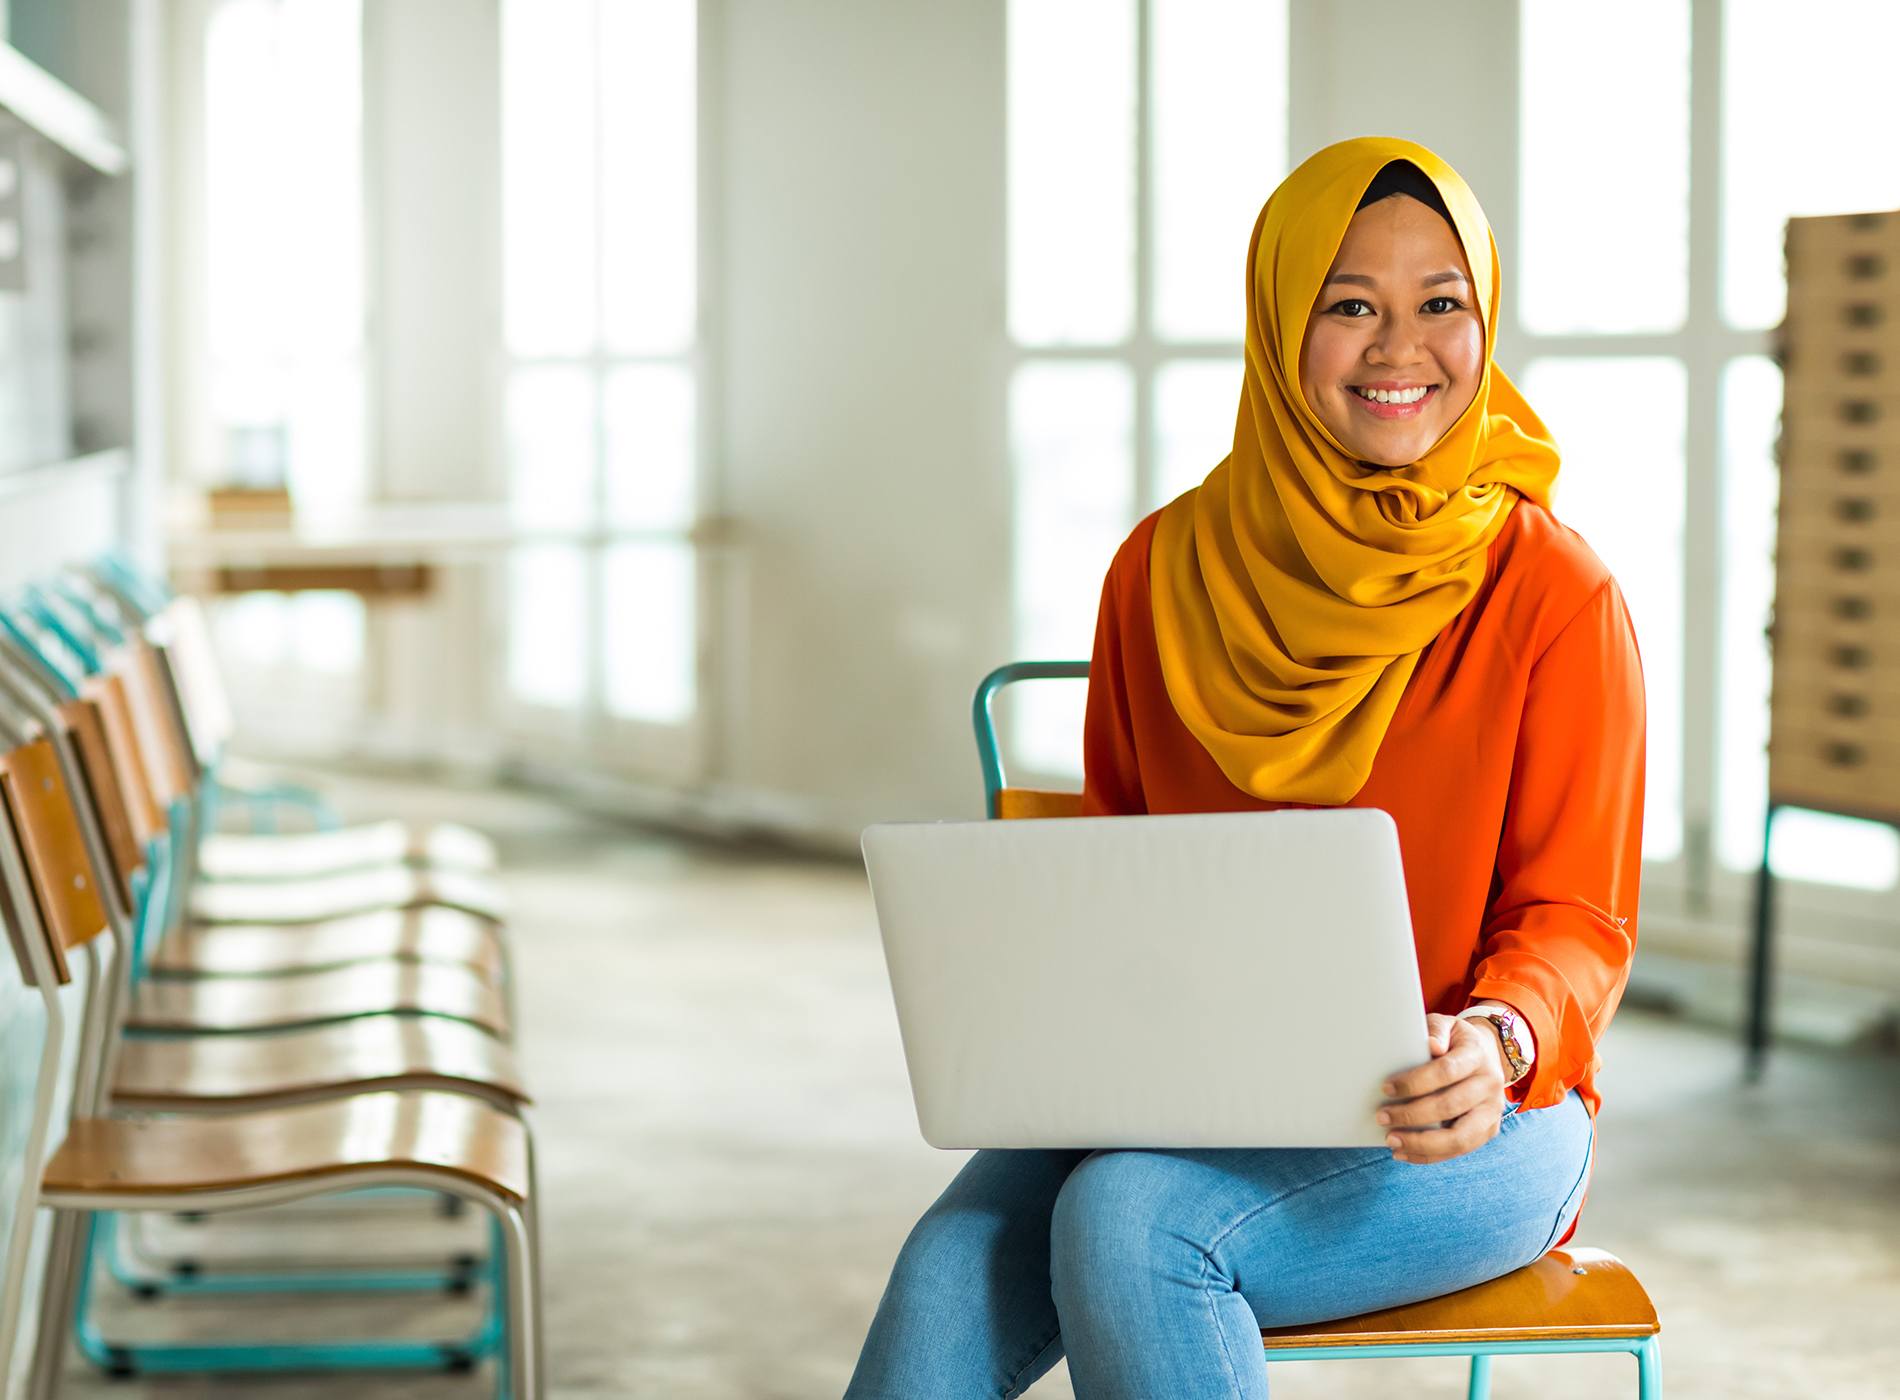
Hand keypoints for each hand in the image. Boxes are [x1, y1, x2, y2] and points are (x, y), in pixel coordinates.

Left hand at [1376, 1013, 1508, 1164]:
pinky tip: (1405, 1153)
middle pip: (1451, 1106)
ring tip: (1391, 1141)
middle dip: (1412, 1115)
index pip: (1446, 1071)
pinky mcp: (1488, 1131)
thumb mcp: (1447, 1025)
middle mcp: (1490, 1086)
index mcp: (1477, 1055)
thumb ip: (1436, 1030)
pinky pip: (1459, 1150)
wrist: (1486, 1054)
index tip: (1386, 1088)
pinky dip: (1430, 1156)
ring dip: (1422, 1144)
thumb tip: (1430, 1045)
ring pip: (1459, 1138)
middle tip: (1382, 1117)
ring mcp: (1492, 1112)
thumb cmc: (1455, 1041)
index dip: (1415, 1082)